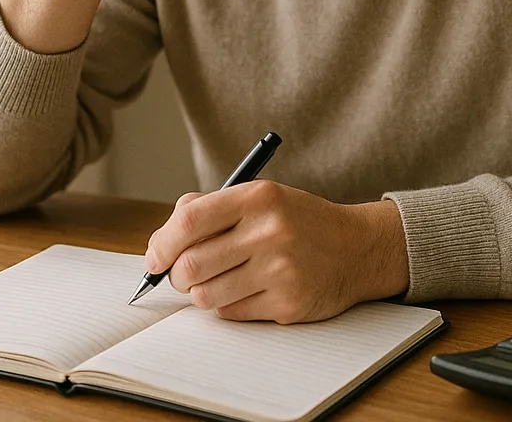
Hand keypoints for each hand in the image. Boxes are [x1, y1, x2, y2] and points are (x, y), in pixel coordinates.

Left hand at [144, 181, 409, 323]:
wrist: (357, 247)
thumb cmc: (298, 221)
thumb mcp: (261, 197)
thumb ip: (211, 208)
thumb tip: (160, 241)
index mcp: (258, 197)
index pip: (189, 221)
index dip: (161, 243)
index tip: (155, 258)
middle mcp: (269, 231)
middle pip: (190, 266)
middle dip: (177, 276)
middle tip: (183, 275)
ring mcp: (280, 270)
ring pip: (206, 296)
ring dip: (203, 293)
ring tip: (221, 280)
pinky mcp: (288, 303)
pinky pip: (232, 314)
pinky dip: (229, 306)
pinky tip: (249, 289)